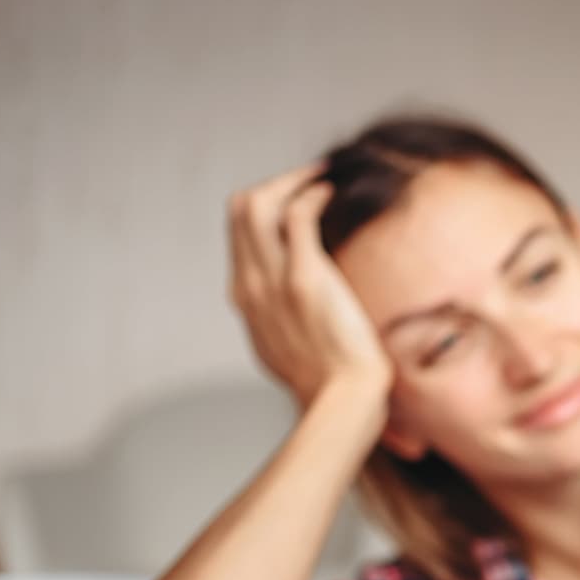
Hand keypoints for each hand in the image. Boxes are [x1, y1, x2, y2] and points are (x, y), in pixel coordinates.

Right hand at [225, 164, 393, 408]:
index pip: (237, 234)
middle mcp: (250, 286)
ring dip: (289, 180)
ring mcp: (273, 281)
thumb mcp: (288, 351)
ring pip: (257, 203)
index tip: (294, 201)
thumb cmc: (329, 383)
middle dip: (273, 184)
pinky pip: (297, 214)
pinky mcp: (305, 278)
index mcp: (245, 301)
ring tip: (318, 177)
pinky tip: (331, 192)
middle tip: (307, 179)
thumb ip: (281, 324)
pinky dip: (311, 193)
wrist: (342, 402)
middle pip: (239, 210)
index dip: (265, 209)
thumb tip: (296, 311)